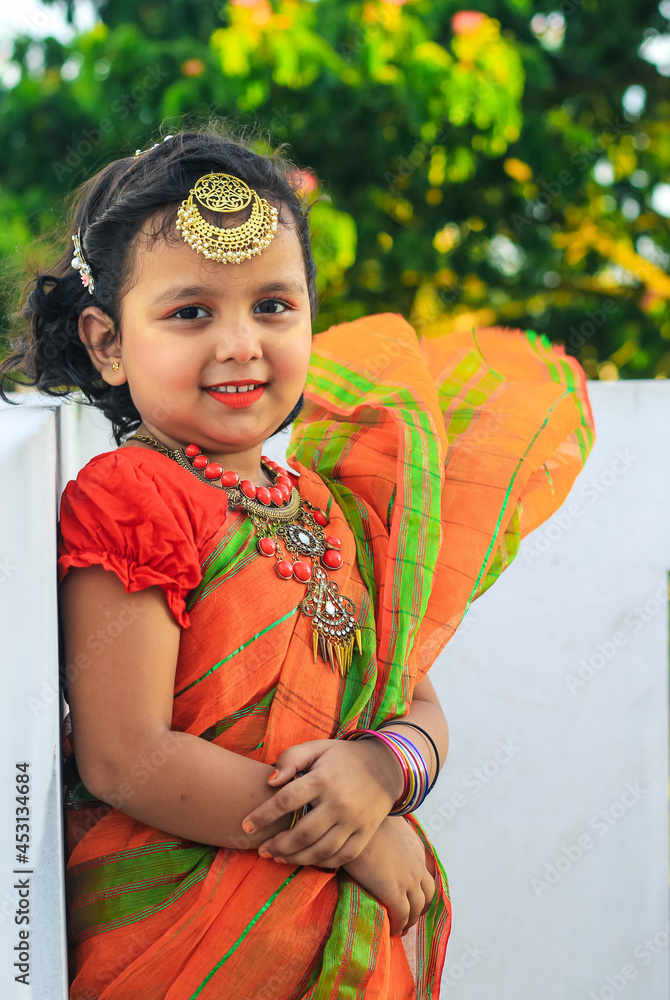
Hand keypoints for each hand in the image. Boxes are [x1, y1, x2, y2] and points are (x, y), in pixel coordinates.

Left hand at [241, 738, 403, 867]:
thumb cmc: (343, 757)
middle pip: (301, 833)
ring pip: (319, 850)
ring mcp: (354, 822)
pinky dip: (320, 862)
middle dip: (277, 845)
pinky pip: (340, 857)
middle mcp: (339, 803)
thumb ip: (291, 758)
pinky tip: (304, 859)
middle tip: (261, 849)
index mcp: (323, 779)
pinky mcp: (364, 834)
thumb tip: (270, 781)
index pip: (286, 801)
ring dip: (294, 858)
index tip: (246, 826)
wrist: (387, 766)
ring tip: (277, 857)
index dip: (262, 816)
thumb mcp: (317, 747)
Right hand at [343, 816, 435, 935]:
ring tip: (400, 927)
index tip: (414, 895)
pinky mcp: (394, 893)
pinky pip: (401, 916)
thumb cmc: (364, 824)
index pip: (428, 873)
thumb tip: (383, 840)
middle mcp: (417, 866)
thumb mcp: (387, 824)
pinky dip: (398, 925)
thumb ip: (392, 835)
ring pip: (416, 909)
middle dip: (421, 907)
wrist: (355, 828)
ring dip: (410, 920)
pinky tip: (391, 929)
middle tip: (410, 915)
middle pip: (428, 894)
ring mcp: (408, 881)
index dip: (422, 888)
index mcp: (416, 848)